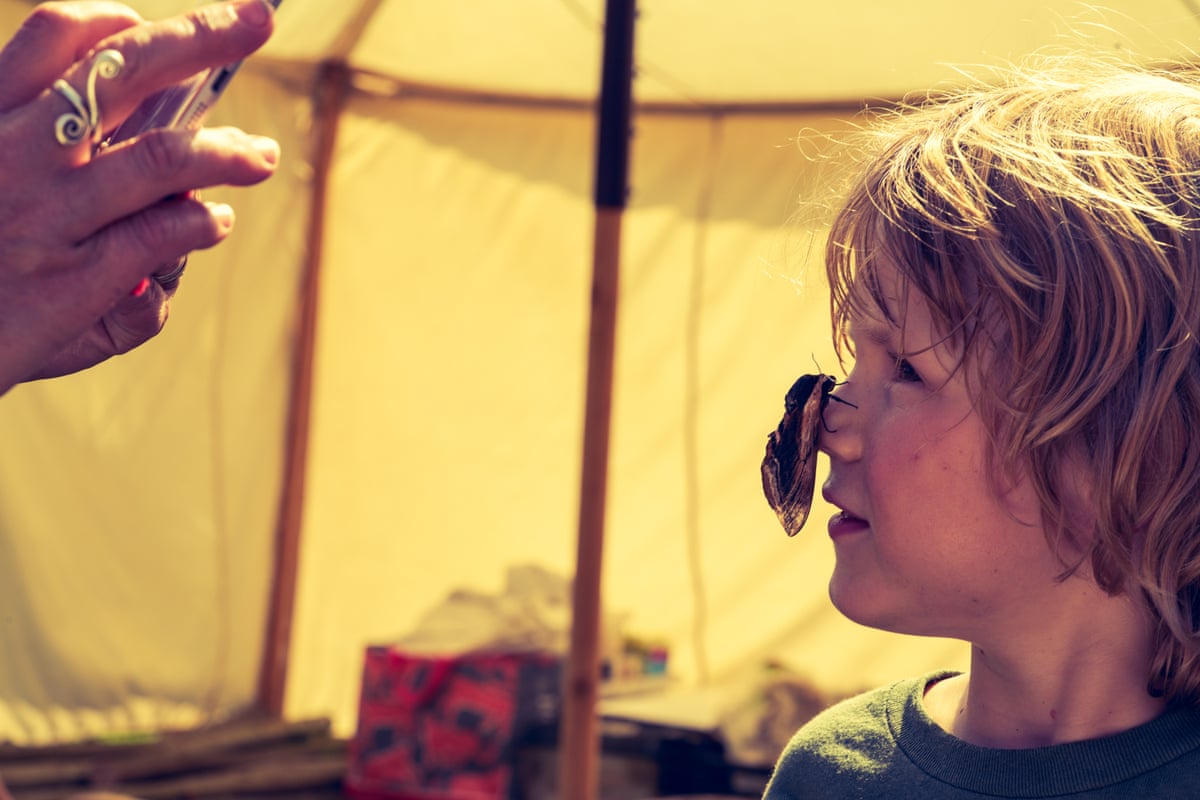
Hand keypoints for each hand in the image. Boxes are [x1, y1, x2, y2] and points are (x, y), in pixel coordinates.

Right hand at [0, 0, 279, 391]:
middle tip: (258, 21)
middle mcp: (18, 154)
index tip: (163, 27)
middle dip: (201, 36)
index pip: (56, 34)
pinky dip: (202, 223)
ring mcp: (49, 217)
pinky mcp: (74, 282)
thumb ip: (30, 129)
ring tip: (262, 156)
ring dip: (228, 151)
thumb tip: (114, 98)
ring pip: (161, 158)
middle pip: (124, 72)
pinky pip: (161, 236)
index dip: (118, 21)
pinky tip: (215, 222)